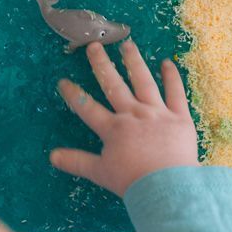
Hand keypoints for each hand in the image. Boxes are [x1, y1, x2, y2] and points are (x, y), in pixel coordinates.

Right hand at [50, 40, 199, 196]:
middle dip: (102, 65)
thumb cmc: (133, 182)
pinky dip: (172, 77)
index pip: (88, 108)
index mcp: (114, 129)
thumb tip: (52, 156)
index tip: (63, 81)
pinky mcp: (179, 117)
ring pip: (144, 82)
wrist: (167, 186)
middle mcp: (133, 115)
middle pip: (114, 85)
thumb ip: (77, 162)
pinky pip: (176, 93)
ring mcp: (157, 113)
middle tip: (94, 46)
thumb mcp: (100, 172)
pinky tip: (167, 63)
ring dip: (134, 62)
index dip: (74, 95)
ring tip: (128, 45)